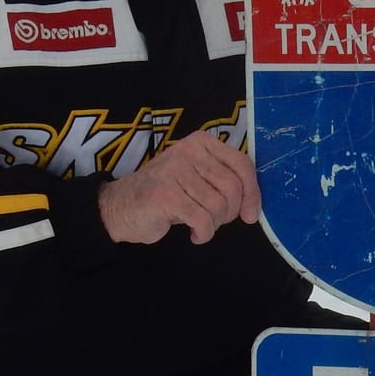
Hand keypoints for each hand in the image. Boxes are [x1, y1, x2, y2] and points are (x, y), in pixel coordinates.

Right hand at [97, 131, 260, 244]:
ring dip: (214, 225)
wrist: (121, 207)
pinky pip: (202, 220)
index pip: (241, 164)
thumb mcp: (196, 176)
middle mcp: (188, 150)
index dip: (252, 192)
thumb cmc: (166, 193)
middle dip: (230, 212)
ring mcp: (175, 171)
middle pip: (232, 187)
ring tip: (200, 225)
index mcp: (200, 142)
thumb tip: (253, 205)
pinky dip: (204, 233)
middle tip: (216, 220)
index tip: (250, 214)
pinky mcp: (165, 195)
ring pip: (218, 206)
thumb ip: (222, 179)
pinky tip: (194, 234)